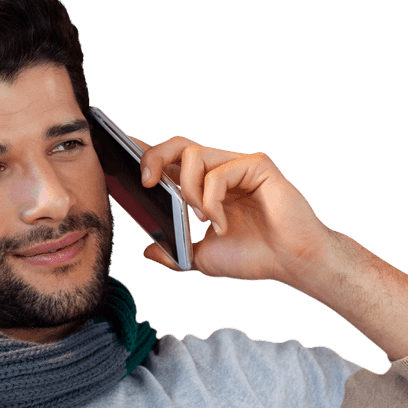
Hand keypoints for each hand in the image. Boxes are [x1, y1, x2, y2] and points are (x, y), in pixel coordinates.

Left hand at [134, 136, 334, 285]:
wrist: (291, 262)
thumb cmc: (255, 256)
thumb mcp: (202, 258)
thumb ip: (175, 251)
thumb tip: (147, 250)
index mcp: (205, 186)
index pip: (170, 162)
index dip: (145, 153)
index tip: (117, 152)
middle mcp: (219, 170)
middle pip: (177, 144)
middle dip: (153, 157)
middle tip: (145, 182)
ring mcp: (238, 165)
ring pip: (193, 154)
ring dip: (187, 190)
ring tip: (199, 218)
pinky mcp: (256, 165)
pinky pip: (218, 172)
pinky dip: (211, 201)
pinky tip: (221, 223)